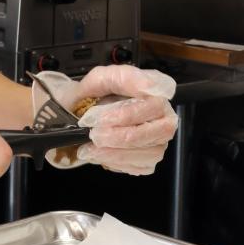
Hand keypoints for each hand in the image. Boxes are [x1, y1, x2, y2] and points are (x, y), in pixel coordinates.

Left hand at [34, 65, 177, 175]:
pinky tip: (100, 153)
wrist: (79, 114)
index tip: (102, 118)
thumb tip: (146, 85)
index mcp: (156, 92)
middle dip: (122, 136)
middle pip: (159, 130)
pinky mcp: (150, 158)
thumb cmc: (94, 95)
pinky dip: (116, 162)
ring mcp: (159, 139)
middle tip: (94, 135)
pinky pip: (140, 166)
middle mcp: (164, 115)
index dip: (131, 112)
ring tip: (91, 148)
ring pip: (150, 152)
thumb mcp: (99, 79)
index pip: (157, 103)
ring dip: (116, 152)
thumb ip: (121, 78)